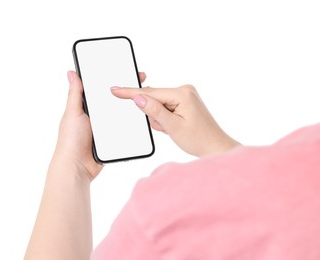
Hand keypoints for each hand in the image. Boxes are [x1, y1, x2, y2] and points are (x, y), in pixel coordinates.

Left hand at [54, 71, 147, 180]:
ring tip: (145, 99)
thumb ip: (75, 94)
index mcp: (86, 107)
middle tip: (141, 83)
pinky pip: (124, 128)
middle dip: (127, 92)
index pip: (102, 89)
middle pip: (114, 100)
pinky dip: (131, 124)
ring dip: (131, 108)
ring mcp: (105, 127)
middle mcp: (96, 116)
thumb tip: (71, 73)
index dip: (113, 79)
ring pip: (121, 114)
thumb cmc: (70, 140)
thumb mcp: (73, 113)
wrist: (77, 167)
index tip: (126, 71)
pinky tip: (141, 117)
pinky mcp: (112, 139)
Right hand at [111, 84, 240, 156]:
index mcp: (182, 93)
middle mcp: (184, 90)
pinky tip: (174, 126)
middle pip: (154, 99)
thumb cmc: (199, 139)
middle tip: (167, 127)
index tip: (115, 89)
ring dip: (160, 119)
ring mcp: (185, 95)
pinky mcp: (184, 101)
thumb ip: (154, 111)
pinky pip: (165, 107)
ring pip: (158, 104)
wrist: (215, 147)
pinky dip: (165, 118)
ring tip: (173, 129)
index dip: (130, 93)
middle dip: (155, 115)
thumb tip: (138, 98)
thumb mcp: (173, 127)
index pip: (150, 92)